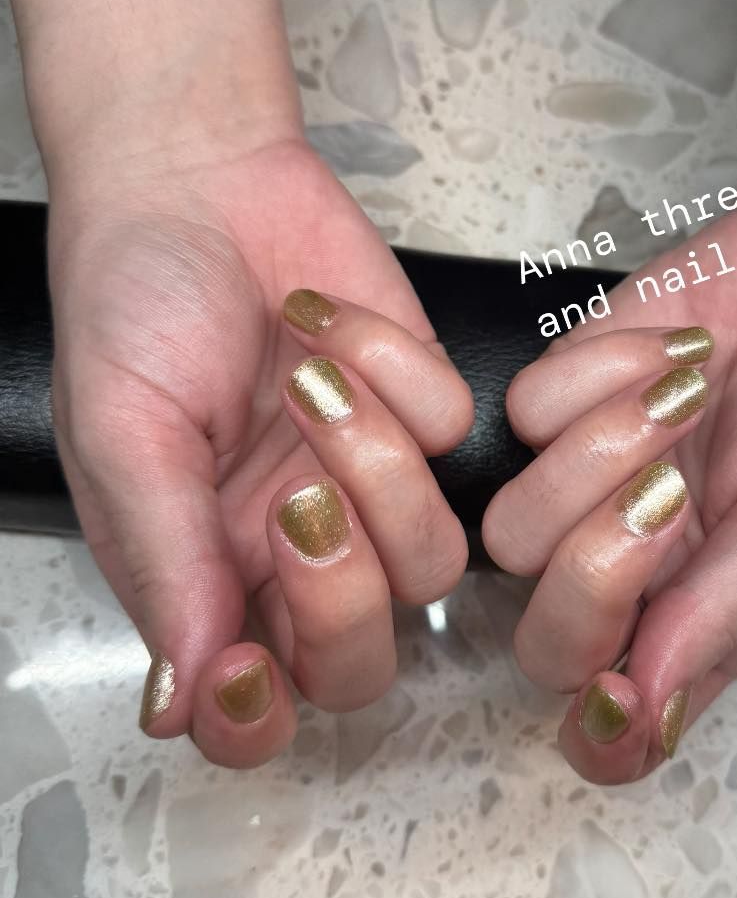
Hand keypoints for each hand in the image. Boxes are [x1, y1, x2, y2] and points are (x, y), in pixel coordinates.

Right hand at [49, 138, 472, 765]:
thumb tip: (181, 699)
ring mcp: (371, 485)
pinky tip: (326, 320)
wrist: (198, 179)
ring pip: (432, 560)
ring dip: (377, 466)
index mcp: (203, 574)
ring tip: (309, 378)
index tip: (248, 669)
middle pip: (362, 660)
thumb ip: (165, 563)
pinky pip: (452, 434)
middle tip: (297, 502)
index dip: (259, 718)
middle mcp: (292, 551)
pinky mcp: (426, 413)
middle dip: (342, 596)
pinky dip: (396, 372)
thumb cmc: (132, 305)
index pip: (248, 707)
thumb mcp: (123, 433)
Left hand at [483, 204, 736, 782]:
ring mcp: (575, 491)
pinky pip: (523, 415)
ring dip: (606, 450)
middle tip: (670, 496)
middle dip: (598, 570)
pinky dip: (602, 373)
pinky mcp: (548, 405)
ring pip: (514, 529)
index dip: (600, 728)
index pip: (613, 725)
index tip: (617, 685)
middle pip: (544, 642)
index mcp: (694, 624)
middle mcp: (624, 575)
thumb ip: (723, 615)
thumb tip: (645, 714)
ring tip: (684, 399)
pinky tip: (668, 354)